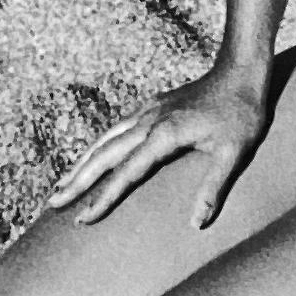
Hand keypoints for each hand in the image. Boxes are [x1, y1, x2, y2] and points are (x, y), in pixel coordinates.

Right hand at [44, 63, 272, 231]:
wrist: (242, 70)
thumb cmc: (242, 113)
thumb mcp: (235, 153)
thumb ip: (213, 188)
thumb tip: (197, 224)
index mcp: (165, 135)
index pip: (126, 174)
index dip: (103, 198)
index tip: (83, 219)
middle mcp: (148, 122)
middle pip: (103, 155)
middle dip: (77, 180)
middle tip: (53, 203)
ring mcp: (148, 112)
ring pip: (105, 140)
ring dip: (82, 162)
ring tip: (62, 183)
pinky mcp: (152, 107)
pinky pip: (116, 129)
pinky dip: (98, 146)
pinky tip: (93, 155)